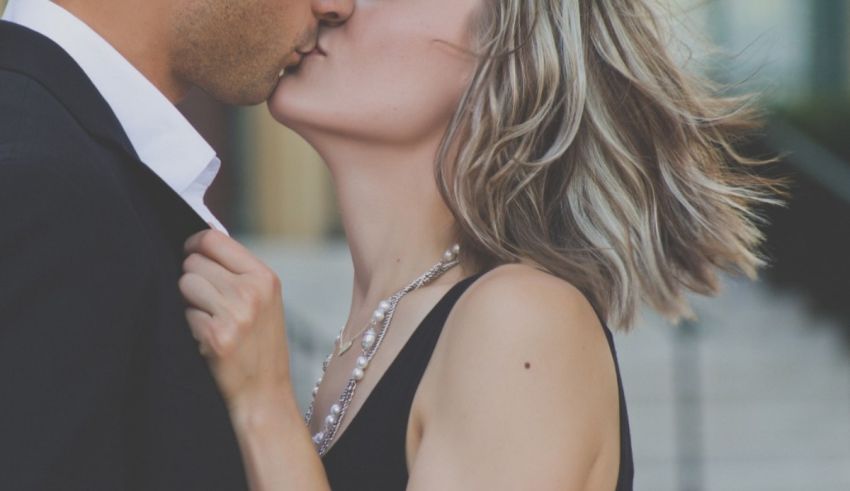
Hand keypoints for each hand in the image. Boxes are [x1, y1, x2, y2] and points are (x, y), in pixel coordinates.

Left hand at [179, 229, 291, 415]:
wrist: (264, 395)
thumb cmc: (259, 347)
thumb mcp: (263, 301)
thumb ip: (238, 272)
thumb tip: (197, 246)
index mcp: (265, 277)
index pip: (213, 239)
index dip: (193, 245)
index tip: (190, 257)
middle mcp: (253, 291)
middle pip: (194, 262)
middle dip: (191, 279)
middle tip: (205, 304)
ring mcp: (236, 314)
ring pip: (185, 284)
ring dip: (187, 302)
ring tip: (206, 320)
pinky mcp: (218, 337)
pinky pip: (183, 313)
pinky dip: (188, 326)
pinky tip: (204, 340)